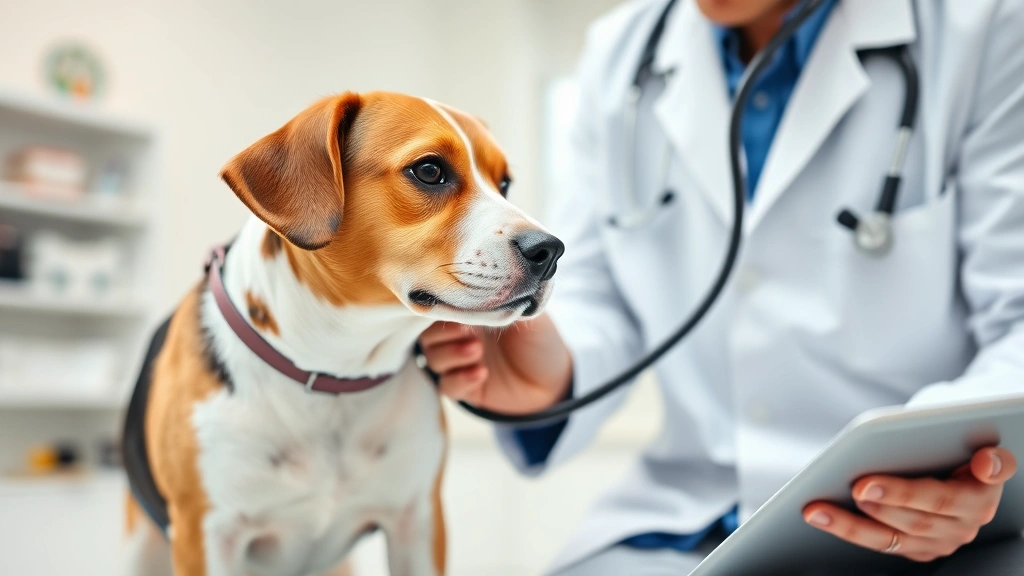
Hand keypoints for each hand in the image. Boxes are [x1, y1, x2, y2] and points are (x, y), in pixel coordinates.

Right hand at [418, 314, 572, 414]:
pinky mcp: (465, 388)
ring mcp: (460, 363)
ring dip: (451, 354)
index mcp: (471, 313)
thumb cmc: (541, 340)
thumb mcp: (530, 314)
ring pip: (432, 359)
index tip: (456, 305)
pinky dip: (459, 379)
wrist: (554, 380)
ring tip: (476, 350)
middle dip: (442, 332)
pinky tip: (481, 373)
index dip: (443, 305)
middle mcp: (460, 336)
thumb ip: (509, 299)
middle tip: (466, 330)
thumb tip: (492, 282)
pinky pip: (447, 385)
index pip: (441, 305)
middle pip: (428, 333)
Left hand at [803, 447, 1016, 561]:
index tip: (864, 485)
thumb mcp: (983, 446)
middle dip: (873, 506)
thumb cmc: (964, 451)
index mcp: (978, 500)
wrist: (965, 468)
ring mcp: (938, 542)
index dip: (901, 493)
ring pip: (888, 539)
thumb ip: (992, 458)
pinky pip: (880, 544)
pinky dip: (849, 530)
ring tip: (815, 509)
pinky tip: (822, 516)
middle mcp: (961, 527)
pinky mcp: (917, 549)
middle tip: (839, 490)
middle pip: (911, 521)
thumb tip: (988, 462)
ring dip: (848, 525)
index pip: (938, 499)